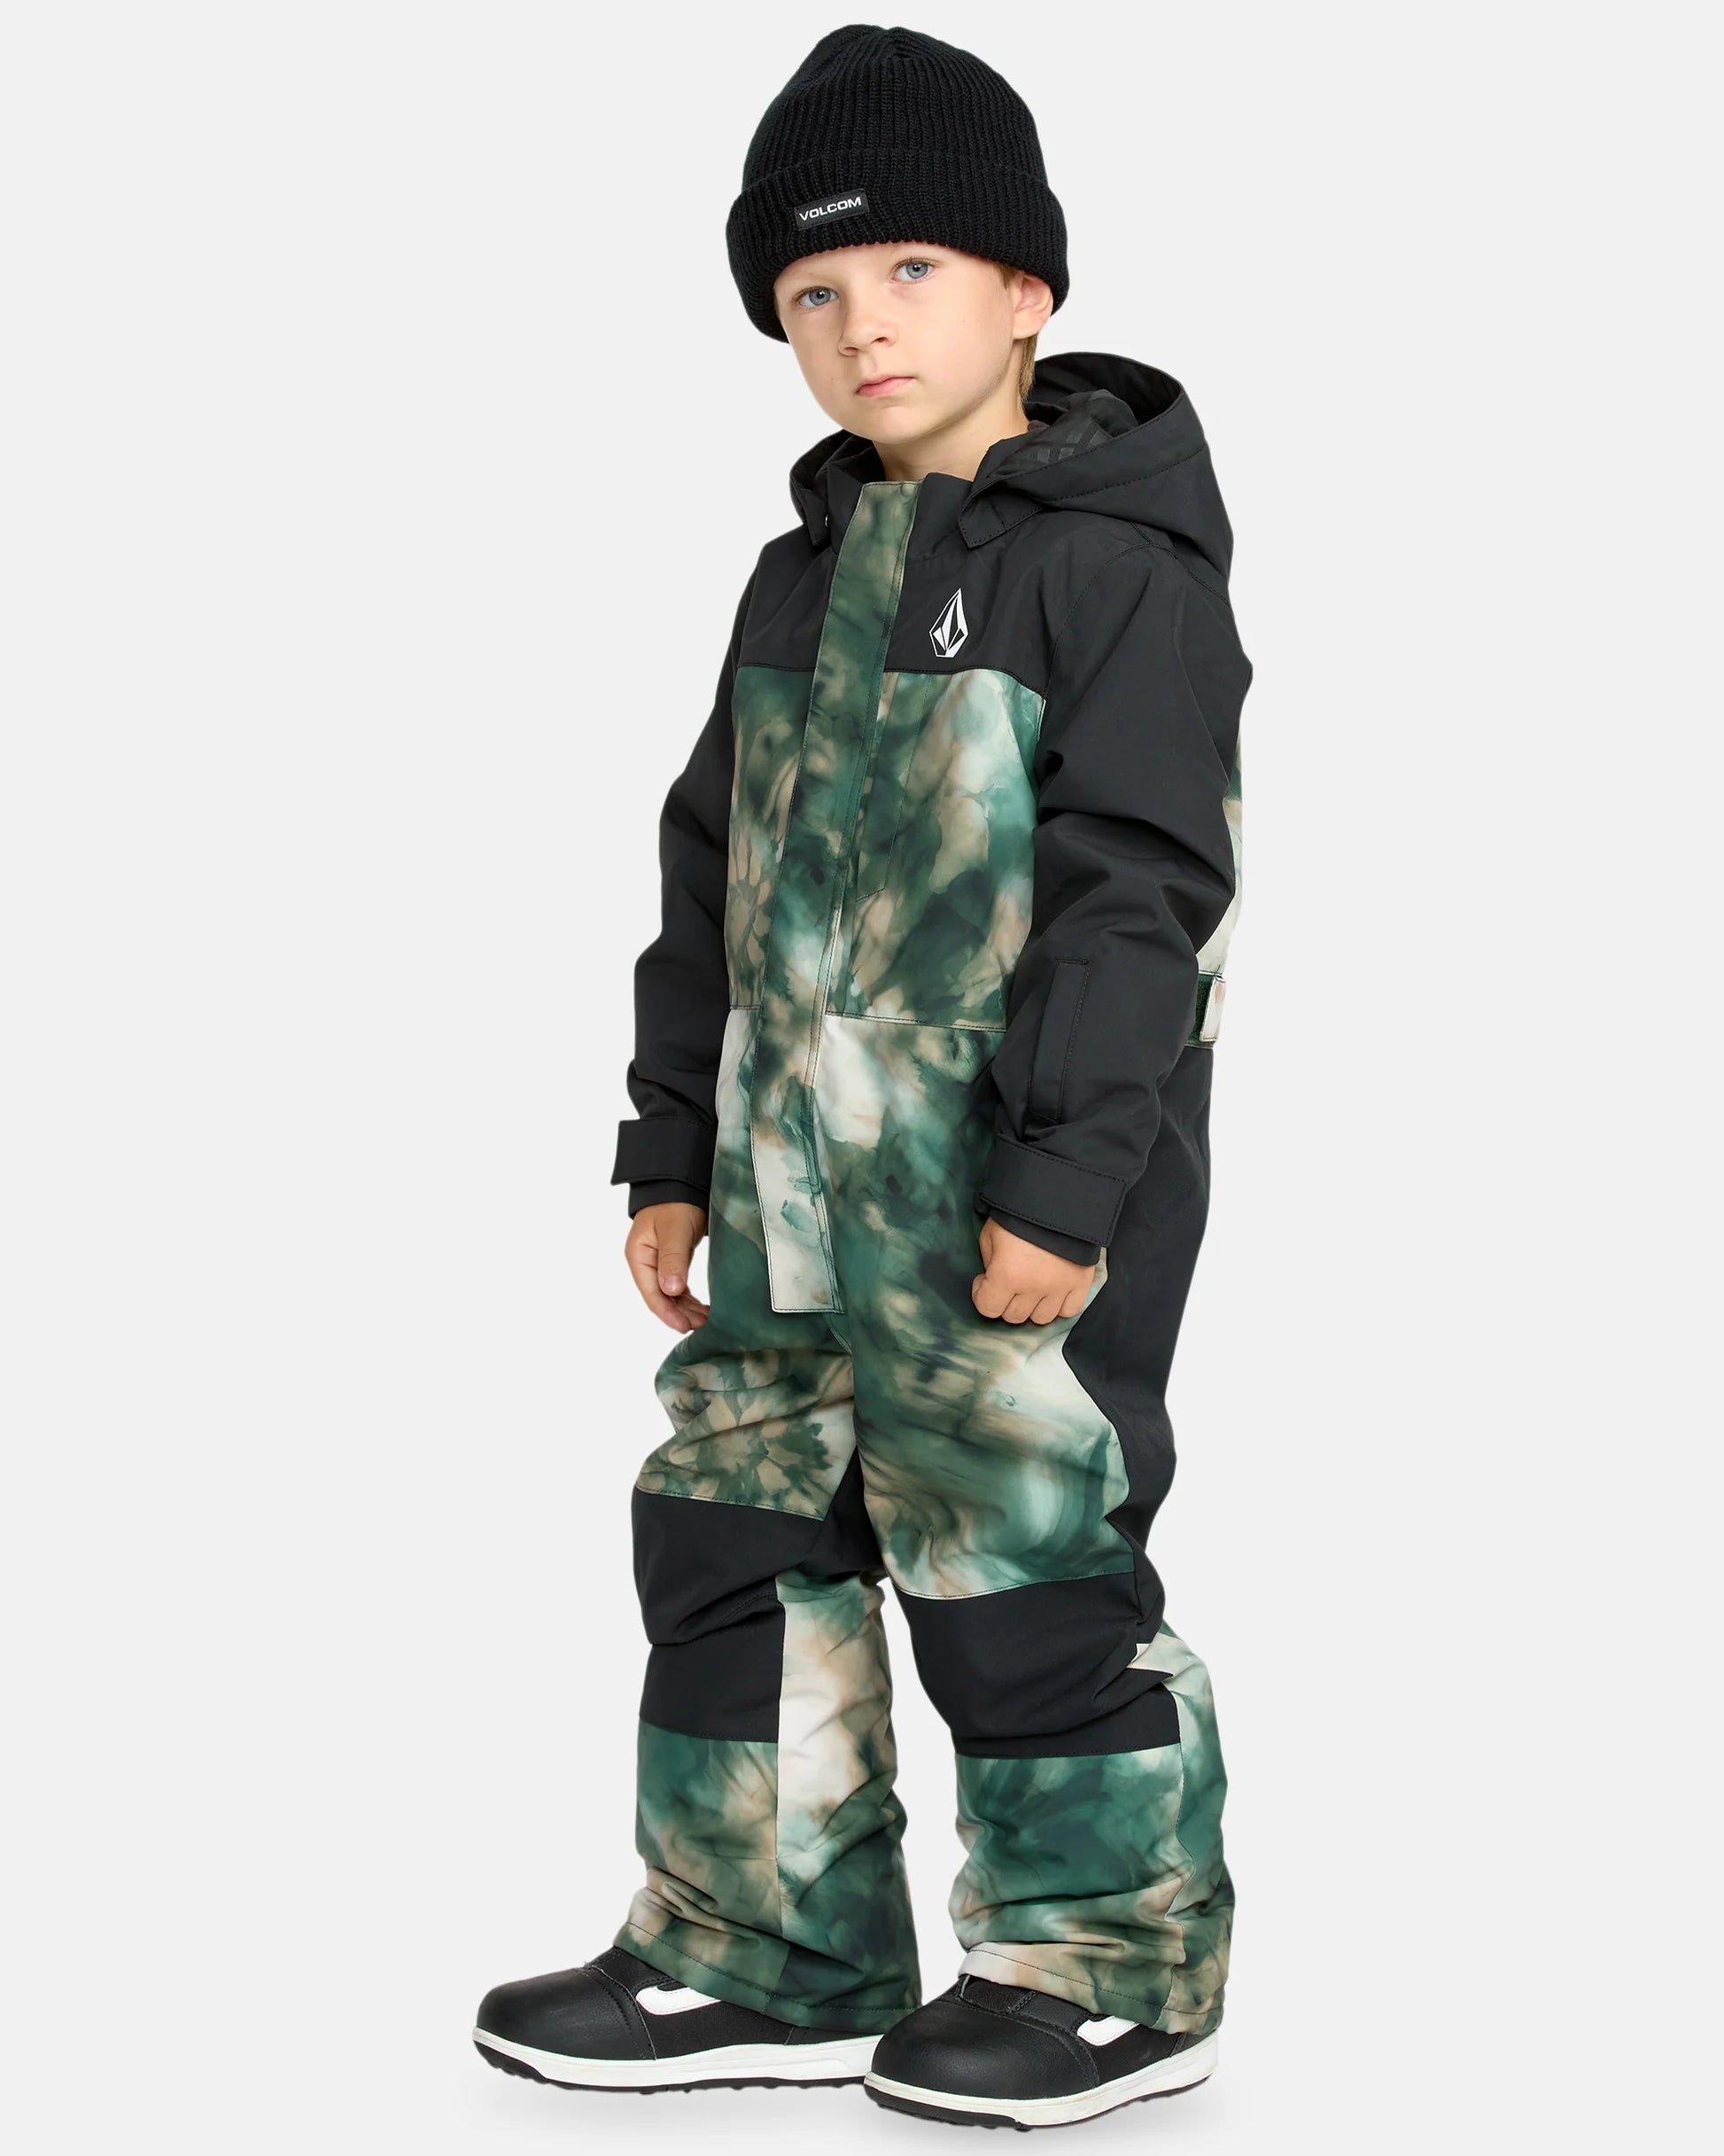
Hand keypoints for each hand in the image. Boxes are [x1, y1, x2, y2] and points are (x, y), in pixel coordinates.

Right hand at [626, 1201, 711, 1331]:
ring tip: (706, 1321)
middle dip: (679, 1314)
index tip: (684, 1326)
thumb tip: (671, 1291)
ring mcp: (659, 1263)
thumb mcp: (674, 1230)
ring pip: (671, 1294)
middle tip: (703, 1326)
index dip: (667, 1312)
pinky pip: (679, 1287)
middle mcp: (646, 1263)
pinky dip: (689, 1299)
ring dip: (686, 1309)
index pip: (651, 1292)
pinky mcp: (673, 1262)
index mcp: (638, 1256)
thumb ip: (672, 1259)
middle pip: (661, 1297)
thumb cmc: (676, 1204)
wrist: (682, 1184)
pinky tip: (702, 1309)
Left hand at [972, 1216, 1095, 1324]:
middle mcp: (1034, 1288)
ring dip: (1031, 1306)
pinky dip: (1058, 1306)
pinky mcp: (1080, 1284)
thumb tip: (992, 1279)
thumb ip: (989, 1262)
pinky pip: (1068, 1311)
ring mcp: (1059, 1288)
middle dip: (1005, 1300)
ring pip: (1040, 1318)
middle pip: (1014, 1316)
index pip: (988, 1308)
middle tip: (1007, 1281)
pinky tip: (1051, 1292)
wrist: (1058, 1196)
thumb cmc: (1017, 1213)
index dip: (981, 1295)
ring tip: (1030, 1286)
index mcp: (1007, 1275)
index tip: (983, 1280)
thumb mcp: (990, 1234)